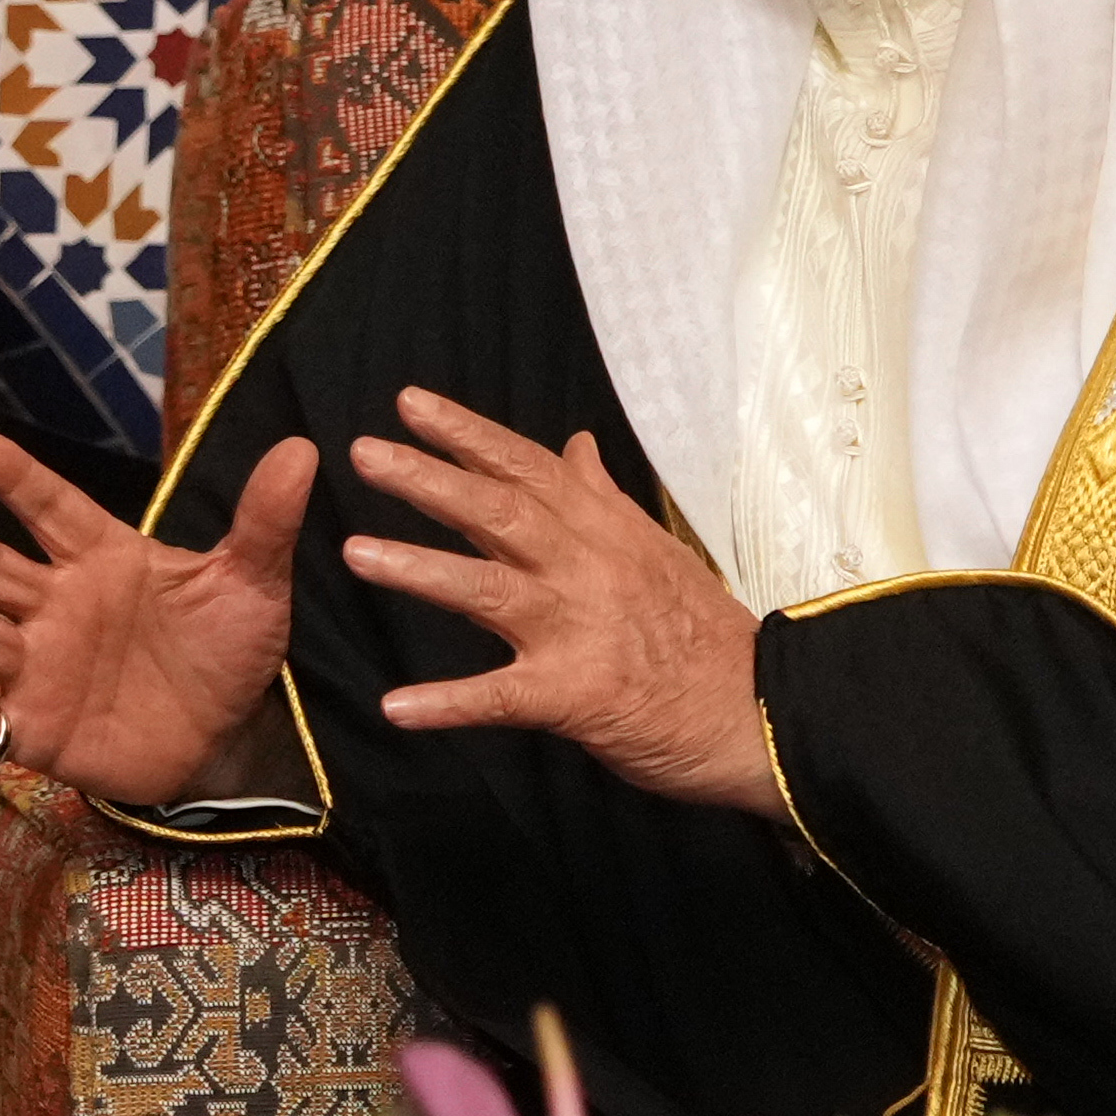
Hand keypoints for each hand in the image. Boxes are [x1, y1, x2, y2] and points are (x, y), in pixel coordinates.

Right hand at [0, 429, 315, 808]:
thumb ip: (264, 524)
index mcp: (101, 558)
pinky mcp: (36, 728)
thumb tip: (302, 450)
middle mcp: (56, 605)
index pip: (52, 508)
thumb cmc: (225, 649)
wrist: (227, 739)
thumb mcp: (250, 586)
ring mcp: (40, 666)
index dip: (16, 478)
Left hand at [342, 388, 780, 814]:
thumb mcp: (656, 550)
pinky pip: (502, 698)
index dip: (467, 434)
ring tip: (355, 553)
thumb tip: (574, 443)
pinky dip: (449, 703)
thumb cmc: (703, 633)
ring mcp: (580, 630)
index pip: (527, 468)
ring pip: (490, 590)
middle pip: (500, 512)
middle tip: (364, 453)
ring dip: (421, 570)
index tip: (409, 403)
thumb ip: (601, 499)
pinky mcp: (577, 696)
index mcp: (603, 531)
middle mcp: (587, 569)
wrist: (760, 711)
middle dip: (430, 479)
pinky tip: (397, 707)